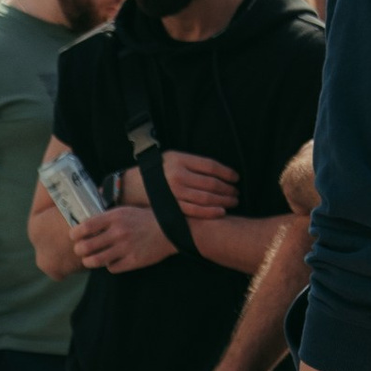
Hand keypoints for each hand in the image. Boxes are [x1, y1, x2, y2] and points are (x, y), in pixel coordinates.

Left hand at [71, 205, 177, 271]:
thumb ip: (106, 217)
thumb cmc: (143, 219)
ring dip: (89, 261)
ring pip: (96, 260)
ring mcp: (126, 248)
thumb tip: (84, 223)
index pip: (85, 226)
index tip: (73, 236)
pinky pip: (112, 268)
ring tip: (89, 260)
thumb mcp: (124, 211)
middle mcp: (118, 232)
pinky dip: (109, 266)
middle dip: (79, 250)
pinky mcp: (133, 261)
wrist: (169, 229)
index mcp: (115, 217)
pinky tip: (112, 261)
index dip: (75, 233)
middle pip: (86, 246)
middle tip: (80, 250)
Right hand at [121, 152, 238, 216]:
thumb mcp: (173, 158)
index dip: (227, 173)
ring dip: (223, 200)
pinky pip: (195, 211)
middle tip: (237, 192)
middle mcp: (179, 175)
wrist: (133, 185)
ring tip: (233, 201)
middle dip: (228, 189)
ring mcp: (175, 192)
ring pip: (206, 197)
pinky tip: (221, 212)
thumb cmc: (157, 170)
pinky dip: (210, 212)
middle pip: (211, 183)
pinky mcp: (172, 206)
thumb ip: (193, 163)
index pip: (211, 166)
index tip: (236, 178)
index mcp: (181, 160)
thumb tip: (218, 172)